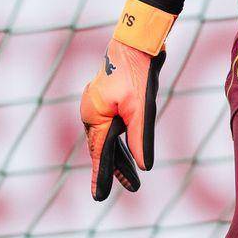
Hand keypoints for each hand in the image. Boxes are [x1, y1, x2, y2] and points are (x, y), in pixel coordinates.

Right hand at [80, 38, 163, 200]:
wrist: (137, 39)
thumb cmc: (137, 71)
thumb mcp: (141, 108)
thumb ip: (141, 137)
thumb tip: (145, 166)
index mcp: (94, 116)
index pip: (99, 154)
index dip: (102, 177)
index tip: (99, 198)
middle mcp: (92, 113)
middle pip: (104, 148)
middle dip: (117, 170)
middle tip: (133, 190)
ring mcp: (99, 105)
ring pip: (109, 139)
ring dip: (121, 158)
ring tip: (134, 182)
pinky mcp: (109, 100)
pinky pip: (113, 127)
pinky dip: (121, 142)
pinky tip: (129, 152)